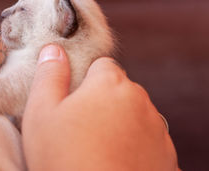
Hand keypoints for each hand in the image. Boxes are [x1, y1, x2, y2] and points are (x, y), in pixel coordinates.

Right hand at [22, 44, 178, 170]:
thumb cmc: (65, 158)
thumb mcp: (41, 112)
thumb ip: (49, 74)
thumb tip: (53, 49)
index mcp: (111, 83)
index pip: (102, 65)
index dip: (86, 80)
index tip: (73, 100)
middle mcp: (140, 100)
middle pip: (119, 90)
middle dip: (103, 101)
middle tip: (79, 127)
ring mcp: (157, 130)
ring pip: (134, 115)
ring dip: (120, 123)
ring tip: (96, 149)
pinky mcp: (166, 157)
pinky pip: (146, 141)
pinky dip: (134, 146)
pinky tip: (114, 163)